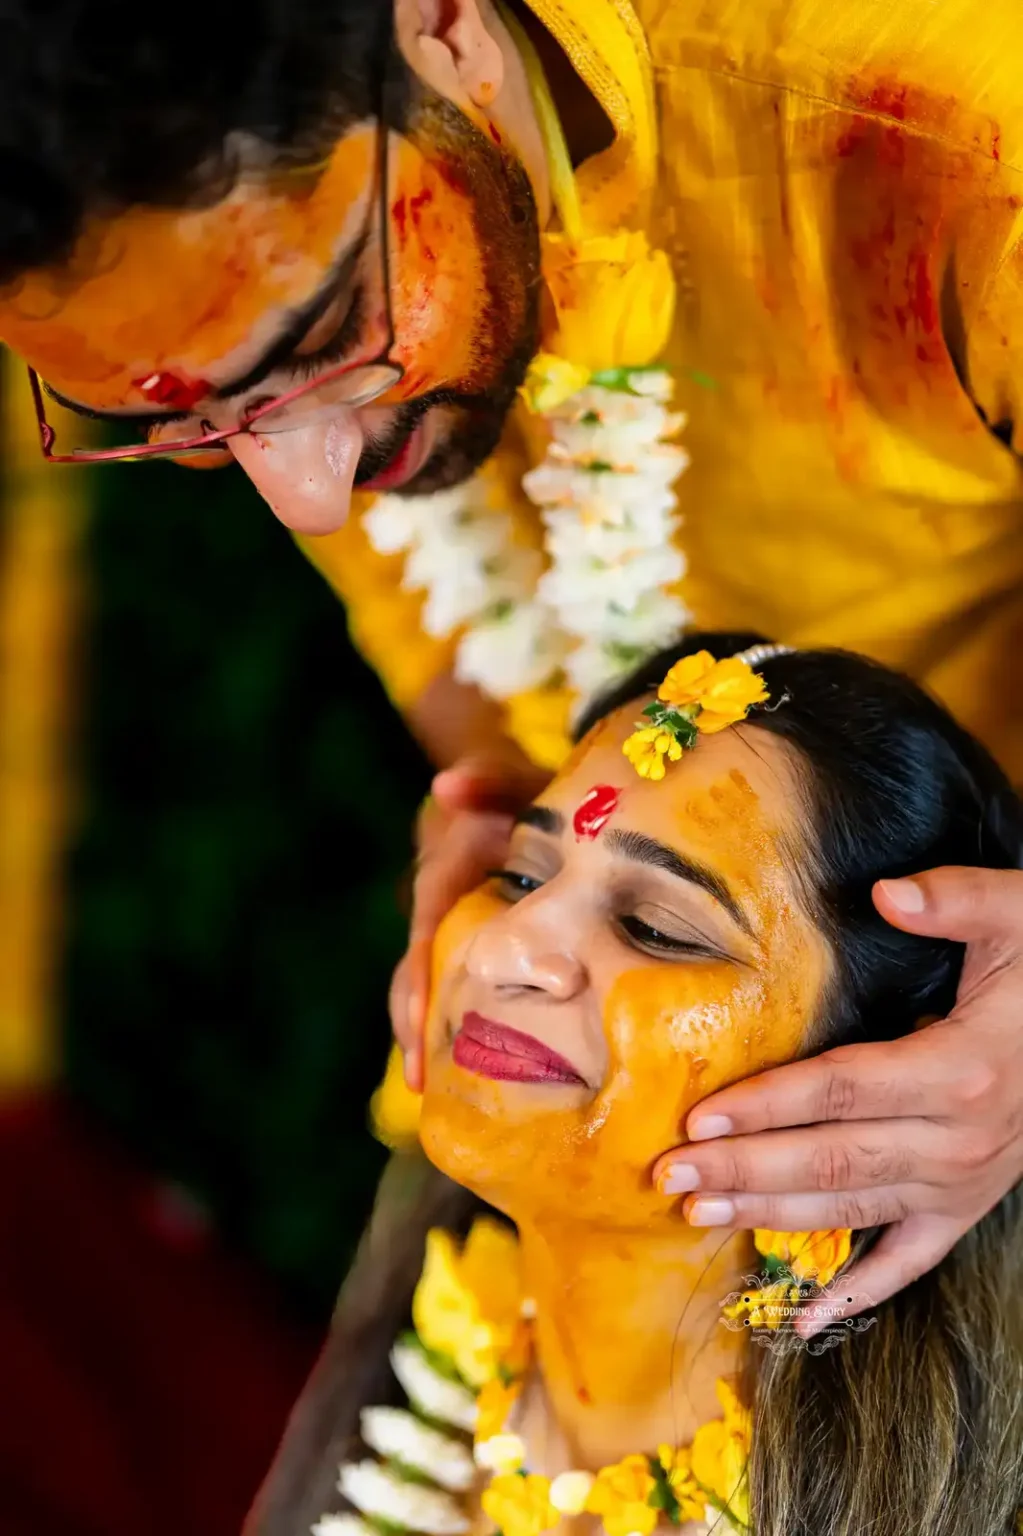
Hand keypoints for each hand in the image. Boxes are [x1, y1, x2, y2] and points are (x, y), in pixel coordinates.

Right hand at [390, 750, 548, 1089]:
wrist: (507, 793)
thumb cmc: (516, 791)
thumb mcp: (510, 780)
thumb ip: (486, 778)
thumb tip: (445, 786)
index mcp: (442, 876)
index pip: (426, 933)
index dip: (421, 978)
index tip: (419, 1023)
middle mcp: (435, 908)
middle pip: (414, 970)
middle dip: (413, 1024)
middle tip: (420, 1080)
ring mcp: (447, 930)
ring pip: (427, 986)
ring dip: (427, 1035)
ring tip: (436, 1092)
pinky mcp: (467, 946)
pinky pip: (454, 989)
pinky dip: (456, 1025)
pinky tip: (471, 1074)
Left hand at [652, 867, 1022, 1333]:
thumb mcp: (1020, 917)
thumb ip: (955, 900)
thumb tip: (886, 891)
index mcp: (960, 1069)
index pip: (842, 1089)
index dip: (769, 1103)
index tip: (700, 1114)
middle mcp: (958, 1138)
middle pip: (832, 1158)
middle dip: (745, 1169)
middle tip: (670, 1173)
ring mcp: (964, 1182)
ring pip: (853, 1207)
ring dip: (772, 1216)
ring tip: (699, 1213)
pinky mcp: (968, 1205)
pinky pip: (910, 1261)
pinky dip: (858, 1294)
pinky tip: (802, 1320)